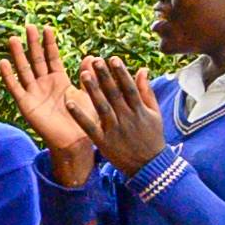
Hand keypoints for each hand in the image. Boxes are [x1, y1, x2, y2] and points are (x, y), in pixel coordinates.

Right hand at [0, 29, 97, 177]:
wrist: (75, 142)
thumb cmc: (85, 120)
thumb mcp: (89, 94)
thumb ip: (88, 76)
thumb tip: (92, 57)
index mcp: (60, 80)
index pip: (52, 57)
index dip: (49, 43)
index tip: (47, 28)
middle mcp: (45, 84)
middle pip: (36, 59)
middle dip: (33, 43)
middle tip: (29, 26)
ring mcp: (34, 93)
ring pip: (24, 70)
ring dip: (18, 55)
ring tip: (13, 39)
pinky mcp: (26, 104)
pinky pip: (15, 88)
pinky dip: (8, 76)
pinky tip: (3, 62)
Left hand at [79, 54, 163, 174]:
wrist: (150, 166)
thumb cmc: (153, 137)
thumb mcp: (154, 113)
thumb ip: (146, 91)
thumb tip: (142, 69)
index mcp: (140, 110)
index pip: (129, 88)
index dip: (121, 73)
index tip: (113, 59)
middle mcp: (127, 118)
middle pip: (114, 94)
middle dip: (105, 76)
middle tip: (95, 60)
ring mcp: (115, 130)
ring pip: (102, 107)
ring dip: (93, 90)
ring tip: (84, 74)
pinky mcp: (104, 142)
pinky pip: (89, 126)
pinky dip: (79, 115)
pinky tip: (69, 103)